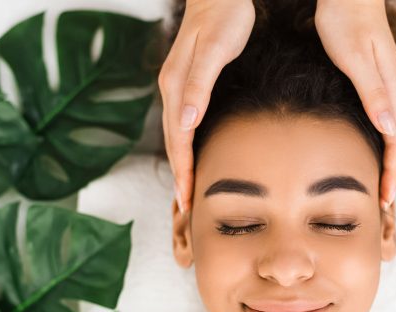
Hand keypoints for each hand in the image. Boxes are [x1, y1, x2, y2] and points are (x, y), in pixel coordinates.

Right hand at [159, 0, 255, 213]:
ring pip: (176, 135)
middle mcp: (172, 90)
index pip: (177, 139)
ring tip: (186, 190)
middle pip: (173, 142)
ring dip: (180, 164)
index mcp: (176, 86)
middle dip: (179, 175)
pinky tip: (191, 156)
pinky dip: (184, 146)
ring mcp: (177, 88)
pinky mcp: (187, 85)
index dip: (183, 170)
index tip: (186, 199)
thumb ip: (198, 85)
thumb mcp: (213, 49)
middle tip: (185, 208)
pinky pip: (181, 124)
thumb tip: (186, 122)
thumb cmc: (223, 17)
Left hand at [315, 0, 395, 210]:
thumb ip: (372, 93)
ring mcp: (388, 86)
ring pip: (391, 134)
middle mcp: (395, 91)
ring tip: (378, 187)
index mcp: (392, 89)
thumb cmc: (346, 20)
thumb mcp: (355, 58)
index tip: (384, 200)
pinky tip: (370, 152)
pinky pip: (383, 122)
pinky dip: (380, 144)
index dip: (391, 173)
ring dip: (387, 162)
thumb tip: (389, 130)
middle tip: (382, 205)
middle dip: (391, 175)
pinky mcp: (377, 81)